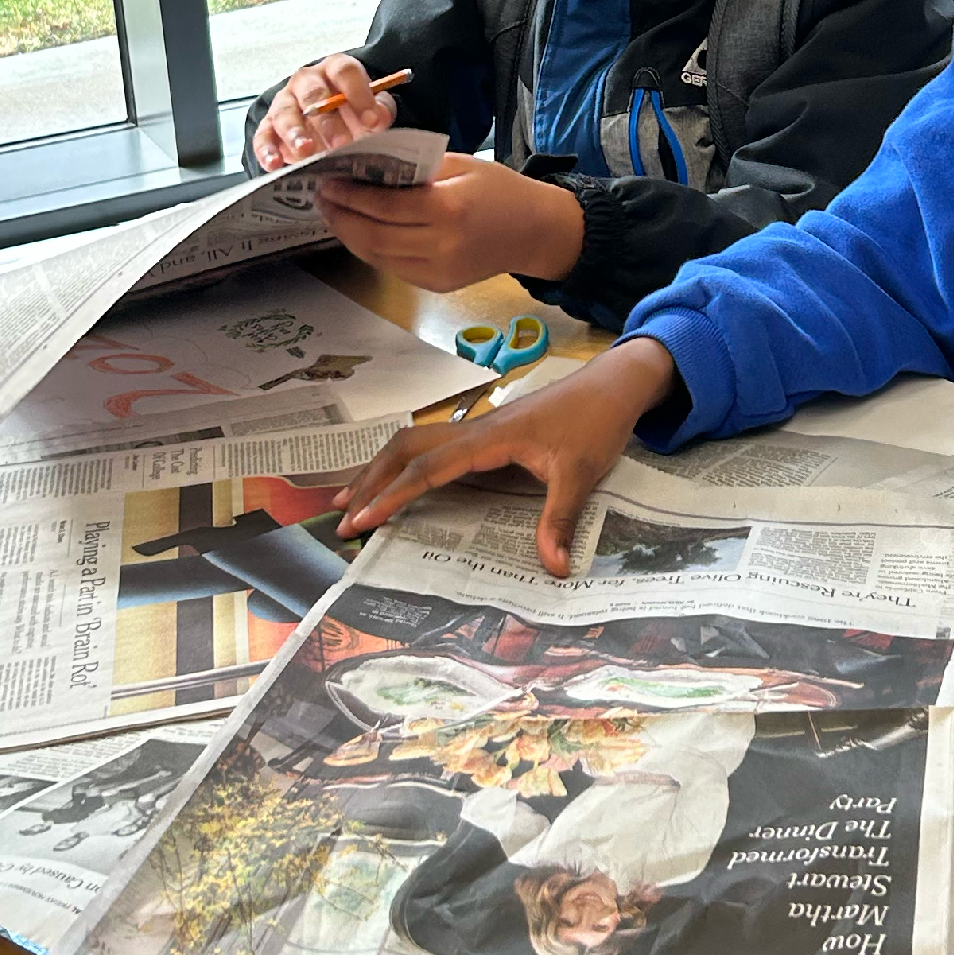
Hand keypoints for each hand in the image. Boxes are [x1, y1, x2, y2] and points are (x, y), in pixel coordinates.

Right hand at [252, 54, 392, 170]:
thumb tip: (379, 118)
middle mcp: (306, 81)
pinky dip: (267, 151)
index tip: (372, 121)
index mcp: (334, 69)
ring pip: (285, 114)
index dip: (359, 94)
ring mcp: (285, 102)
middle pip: (313, 94)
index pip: (344, 72)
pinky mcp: (269, 126)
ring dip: (295, 133)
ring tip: (307, 152)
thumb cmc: (352, 111)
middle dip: (327, 121)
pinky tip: (275, 164)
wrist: (330, 120)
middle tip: (341, 143)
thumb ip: (379, 110)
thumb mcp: (371, 108)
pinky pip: (263, 136)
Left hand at [316, 154, 584, 290]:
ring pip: (378, 257)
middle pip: (374, 236)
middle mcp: (442, 245)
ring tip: (334, 215)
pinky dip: (371, 250)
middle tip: (322, 198)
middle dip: (342, 218)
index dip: (351, 196)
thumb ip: (417, 169)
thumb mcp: (462, 165)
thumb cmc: (501, 191)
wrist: (536, 232)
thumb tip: (370, 168)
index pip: (385, 206)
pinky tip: (360, 233)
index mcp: (449, 209)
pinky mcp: (438, 284)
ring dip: (350, 236)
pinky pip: (394, 268)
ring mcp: (439, 271)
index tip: (329, 182)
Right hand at [335, 338, 681, 575]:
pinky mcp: (487, 433)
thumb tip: (553, 568)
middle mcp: (475, 429)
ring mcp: (478, 428)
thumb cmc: (595, 423)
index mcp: (489, 439)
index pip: (426, 468)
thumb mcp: (581, 475)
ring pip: (414, 441)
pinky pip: (434, 445)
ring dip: (381, 468)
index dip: (391, 495)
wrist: (612, 386)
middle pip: (404, 448)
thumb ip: (560, 520)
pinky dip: (406, 463)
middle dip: (369, 481)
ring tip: (352, 499)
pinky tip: (399, 482)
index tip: (361, 520)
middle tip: (341, 517)